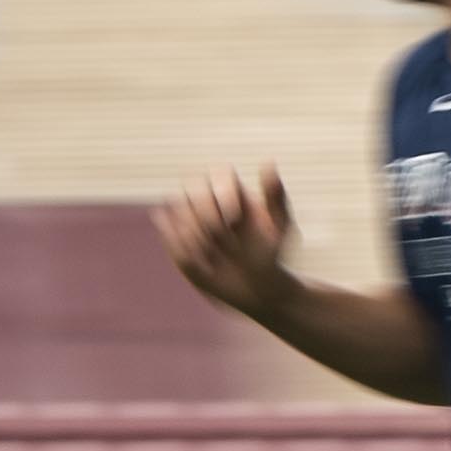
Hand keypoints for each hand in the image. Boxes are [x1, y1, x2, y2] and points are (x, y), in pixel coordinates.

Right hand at [154, 167, 296, 318]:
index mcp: (234, 191)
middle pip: (194, 184)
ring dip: (196, 230)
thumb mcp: (282, 227)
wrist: (258, 288)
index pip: (219, 173)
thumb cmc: (274, 256)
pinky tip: (202, 261)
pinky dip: (181, 243)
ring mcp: (190, 217)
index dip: (223, 192)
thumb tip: (268, 161)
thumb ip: (276, 196)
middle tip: (222, 236)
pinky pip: (168, 232)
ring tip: (215, 253)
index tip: (236, 219)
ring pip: (179, 206)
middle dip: (206, 210)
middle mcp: (209, 199)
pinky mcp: (177, 238)